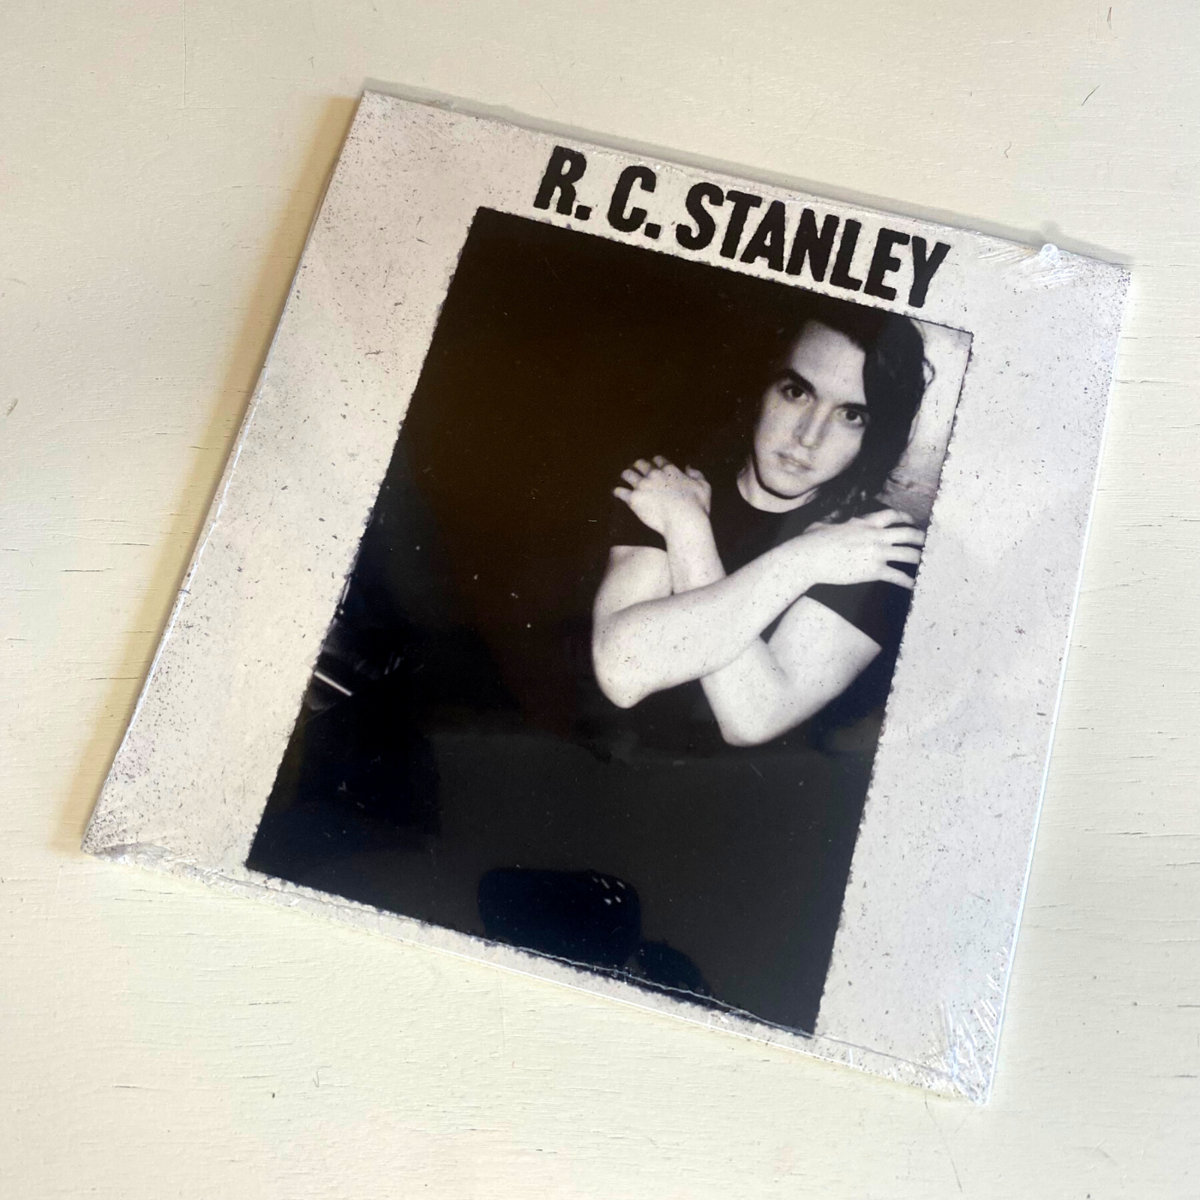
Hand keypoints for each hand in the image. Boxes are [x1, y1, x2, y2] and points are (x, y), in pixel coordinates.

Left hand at [614, 457, 710, 535]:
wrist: (684, 521)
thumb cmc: (696, 506)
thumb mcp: (704, 487)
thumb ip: (697, 474)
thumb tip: (689, 467)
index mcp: (670, 471)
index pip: (659, 460)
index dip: (656, 462)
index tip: (654, 464)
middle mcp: (654, 475)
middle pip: (641, 464)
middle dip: (638, 465)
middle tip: (636, 469)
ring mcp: (642, 486)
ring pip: (628, 474)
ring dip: (626, 475)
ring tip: (624, 478)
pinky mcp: (634, 499)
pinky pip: (620, 491)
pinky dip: (617, 491)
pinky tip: (617, 493)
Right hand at [789, 509, 924, 589]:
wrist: (809, 557)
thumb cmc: (810, 541)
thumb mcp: (825, 523)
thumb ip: (834, 520)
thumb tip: (830, 520)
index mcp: (864, 522)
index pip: (891, 515)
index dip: (905, 517)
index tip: (910, 521)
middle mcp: (876, 536)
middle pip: (908, 533)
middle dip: (921, 538)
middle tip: (929, 542)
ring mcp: (876, 553)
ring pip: (908, 554)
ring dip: (921, 558)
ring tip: (929, 563)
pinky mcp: (873, 571)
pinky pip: (898, 576)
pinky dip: (909, 581)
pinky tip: (916, 586)